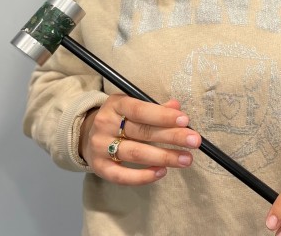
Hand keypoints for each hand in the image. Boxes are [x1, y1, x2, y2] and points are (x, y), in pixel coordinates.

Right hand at [79, 94, 201, 184]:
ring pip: (135, 153)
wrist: (86, 134)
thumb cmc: (118, 119)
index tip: (185, 120)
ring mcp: (100, 146)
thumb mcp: (133, 107)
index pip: (141, 109)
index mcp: (116, 104)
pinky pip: (122, 176)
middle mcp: (105, 124)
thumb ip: (156, 108)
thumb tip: (177, 107)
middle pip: (142, 132)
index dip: (163, 115)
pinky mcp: (99, 167)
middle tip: (194, 141)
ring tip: (186, 159)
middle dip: (171, 137)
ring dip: (164, 157)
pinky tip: (162, 172)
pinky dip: (143, 176)